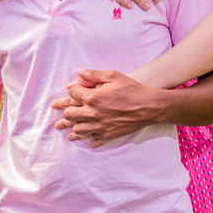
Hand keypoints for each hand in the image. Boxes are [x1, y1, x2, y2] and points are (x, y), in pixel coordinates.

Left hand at [50, 69, 166, 145]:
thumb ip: (94, 74)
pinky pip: (93, 139)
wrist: (150, 107)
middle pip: (69, 114)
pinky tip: (88, 140)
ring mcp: (100, 126)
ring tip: (68, 130)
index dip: (72, 91)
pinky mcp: (108, 134)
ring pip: (78, 130)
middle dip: (65, 112)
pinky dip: (89, 139)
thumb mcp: (113, 76)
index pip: (72, 94)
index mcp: (92, 97)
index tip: (72, 91)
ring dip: (73, 128)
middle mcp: (93, 113)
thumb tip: (79, 71)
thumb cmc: (132, 89)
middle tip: (62, 114)